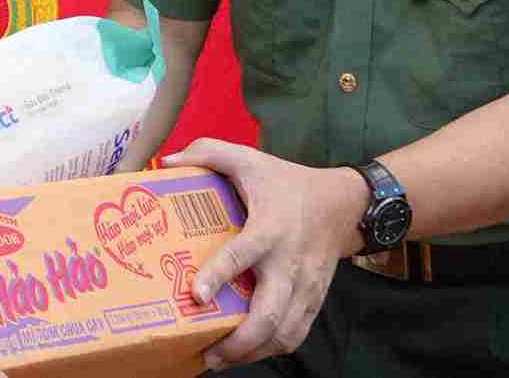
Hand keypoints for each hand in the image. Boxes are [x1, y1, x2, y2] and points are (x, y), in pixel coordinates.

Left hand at [165, 139, 366, 370]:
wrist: (342, 203)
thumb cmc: (287, 182)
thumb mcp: (249, 158)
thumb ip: (208, 152)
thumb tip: (167, 161)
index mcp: (269, 229)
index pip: (241, 256)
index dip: (218, 276)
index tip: (195, 295)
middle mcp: (288, 264)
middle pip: (269, 313)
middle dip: (238, 341)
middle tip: (206, 353)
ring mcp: (305, 287)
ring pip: (284, 333)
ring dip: (252, 353)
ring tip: (218, 360)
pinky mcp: (314, 300)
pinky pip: (296, 334)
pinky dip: (272, 350)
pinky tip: (247, 353)